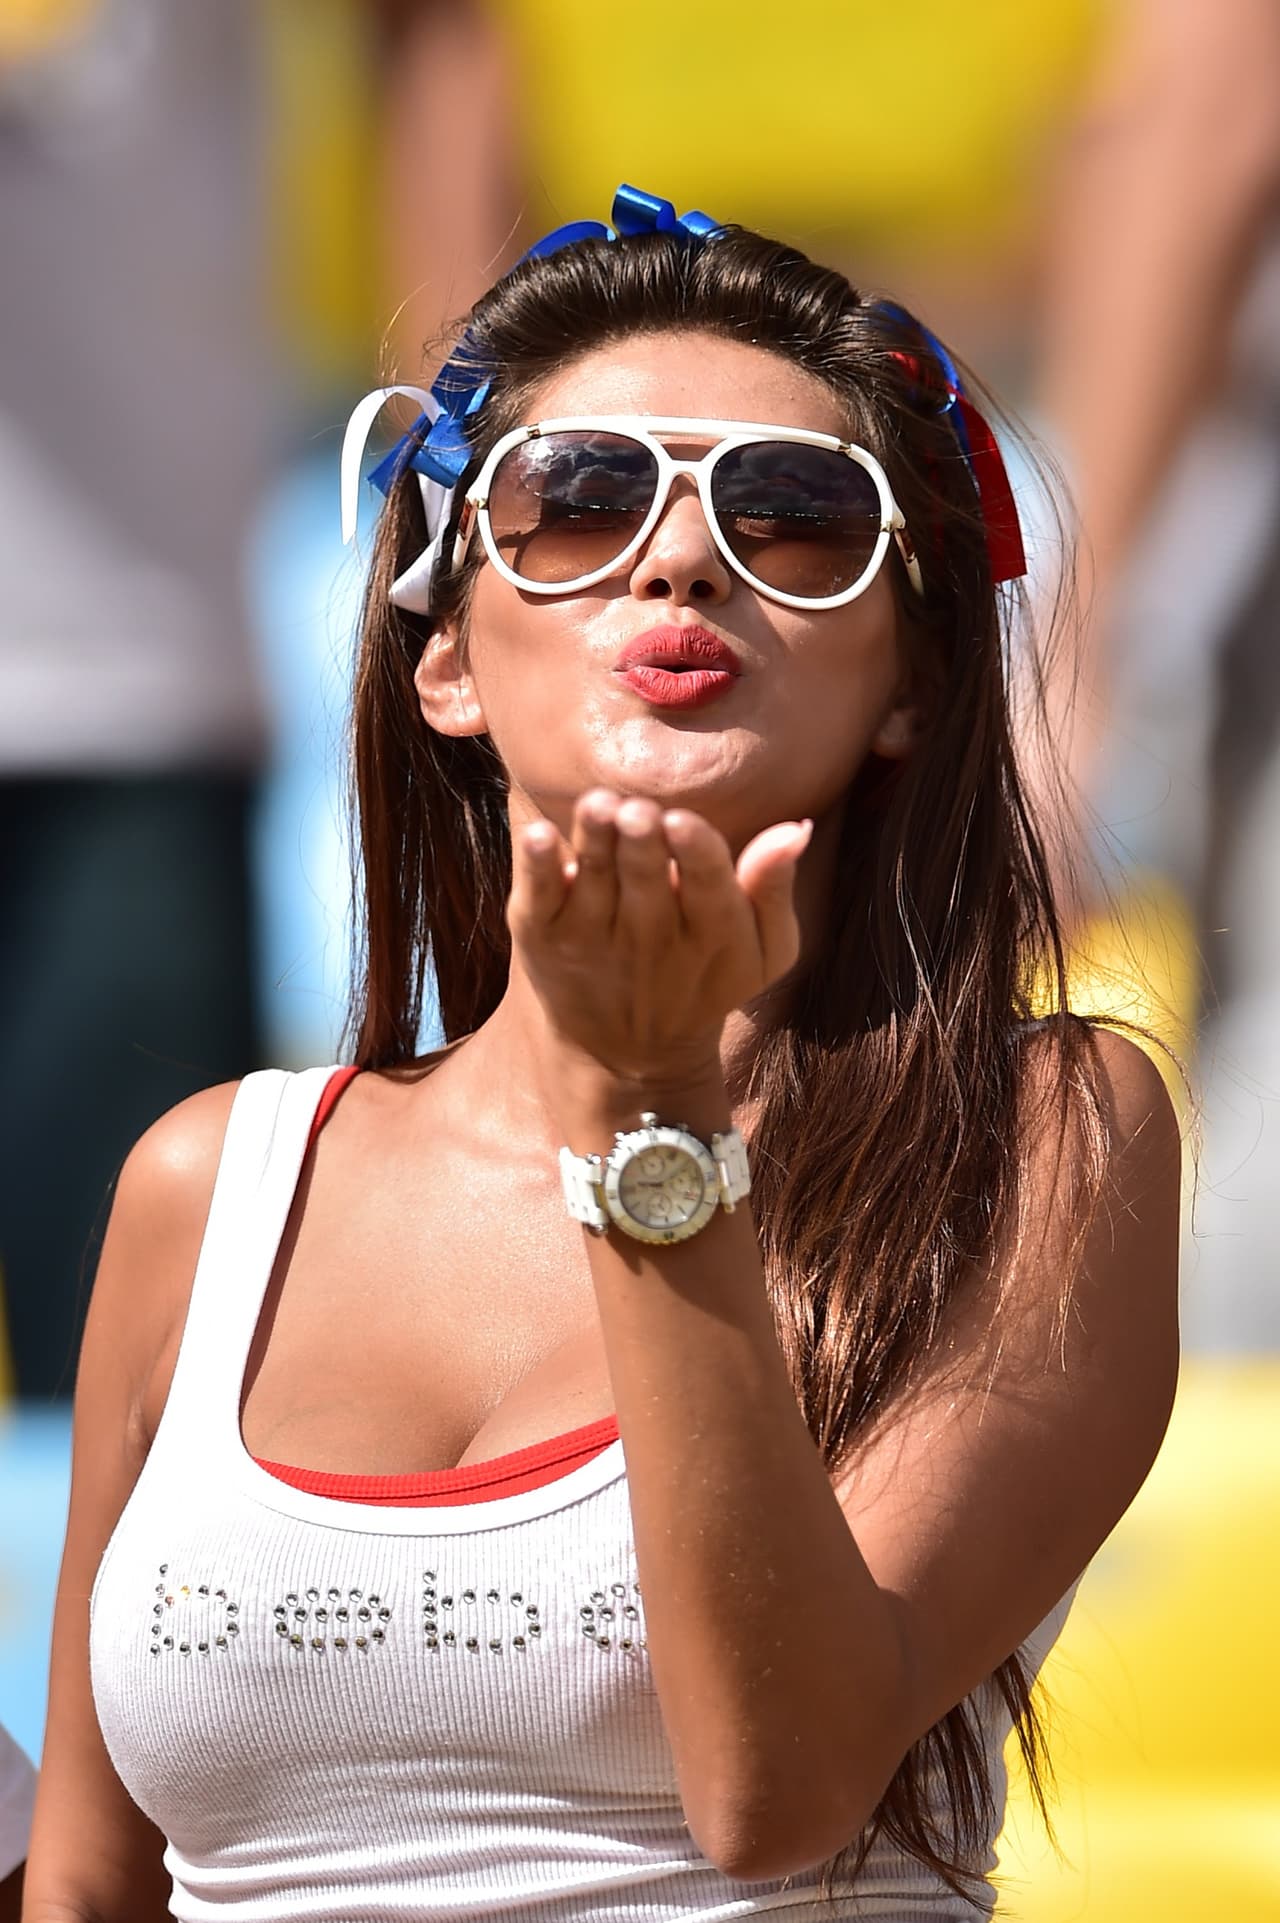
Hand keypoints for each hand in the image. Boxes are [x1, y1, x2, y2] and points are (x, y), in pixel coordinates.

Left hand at [507, 790, 812, 1087]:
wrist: (631, 1053)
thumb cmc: (706, 981)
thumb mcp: (764, 951)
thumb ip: (775, 890)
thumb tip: (795, 829)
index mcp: (711, 932)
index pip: (708, 887)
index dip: (696, 854)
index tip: (684, 821)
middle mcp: (649, 937)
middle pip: (646, 879)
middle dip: (642, 843)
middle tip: (638, 810)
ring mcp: (591, 937)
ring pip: (594, 880)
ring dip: (595, 842)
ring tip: (599, 806)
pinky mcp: (544, 936)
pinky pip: (539, 898)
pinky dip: (538, 869)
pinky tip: (540, 837)